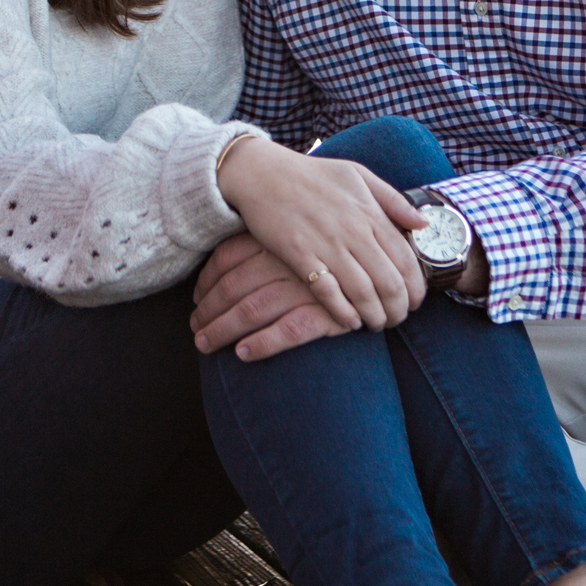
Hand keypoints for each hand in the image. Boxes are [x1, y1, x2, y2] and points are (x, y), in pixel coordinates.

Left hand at [190, 234, 353, 359]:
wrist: (390, 255)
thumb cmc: (338, 243)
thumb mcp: (300, 232)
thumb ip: (266, 242)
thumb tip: (224, 266)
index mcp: (277, 237)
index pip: (227, 257)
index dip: (206, 281)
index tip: (196, 298)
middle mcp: (287, 259)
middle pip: (232, 287)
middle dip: (208, 311)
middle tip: (195, 328)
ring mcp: (307, 286)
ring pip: (252, 309)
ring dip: (222, 330)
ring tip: (206, 344)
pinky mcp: (329, 312)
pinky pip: (288, 330)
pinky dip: (263, 343)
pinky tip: (243, 354)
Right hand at [213, 136, 428, 332]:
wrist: (262, 173)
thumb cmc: (313, 174)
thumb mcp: (358, 174)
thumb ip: (393, 199)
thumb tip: (423, 224)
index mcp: (369, 212)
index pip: (406, 259)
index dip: (416, 287)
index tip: (416, 301)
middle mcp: (353, 231)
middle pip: (389, 282)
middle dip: (399, 309)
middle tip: (398, 319)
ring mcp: (326, 244)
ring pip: (363, 292)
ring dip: (375, 316)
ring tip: (377, 323)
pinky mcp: (299, 255)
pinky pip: (327, 292)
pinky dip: (343, 312)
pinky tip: (350, 321)